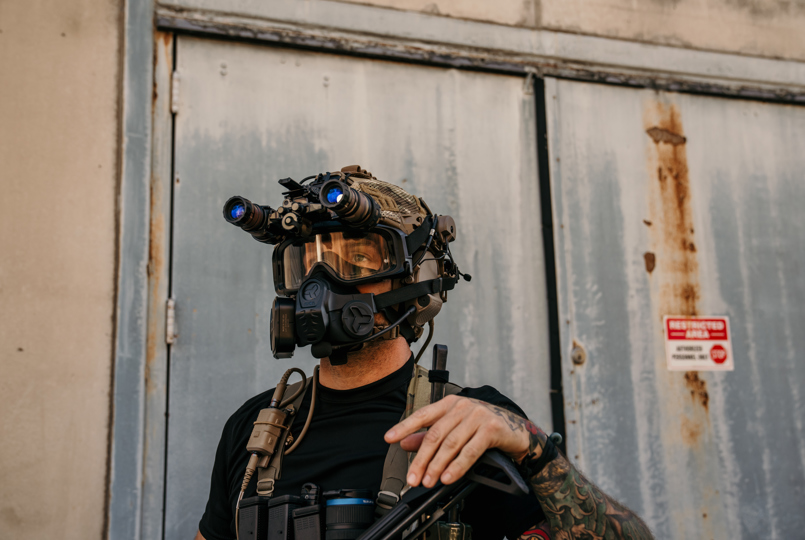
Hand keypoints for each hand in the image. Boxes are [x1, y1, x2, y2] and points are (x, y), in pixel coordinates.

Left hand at [384, 395, 546, 487]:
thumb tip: (405, 443)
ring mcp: (477, 416)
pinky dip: (457, 466)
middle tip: (413, 477)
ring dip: (437, 466)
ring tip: (428, 481)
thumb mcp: (454, 429)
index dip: (404, 426)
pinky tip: (448, 477)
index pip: (422, 414)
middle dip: (421, 459)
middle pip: (435, 435)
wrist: (517, 431)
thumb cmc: (483, 428)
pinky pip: (470, 451)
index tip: (389, 438)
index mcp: (450, 404)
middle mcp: (462, 406)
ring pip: (450, 444)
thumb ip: (429, 435)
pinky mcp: (491, 429)